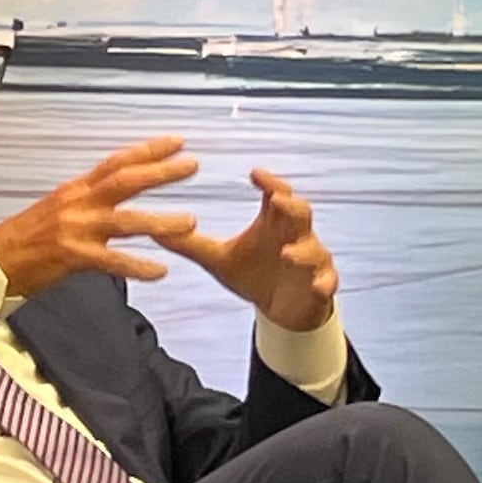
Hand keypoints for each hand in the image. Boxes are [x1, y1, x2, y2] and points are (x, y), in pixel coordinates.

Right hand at [0, 138, 200, 299]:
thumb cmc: (23, 240)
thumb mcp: (55, 210)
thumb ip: (84, 201)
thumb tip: (113, 194)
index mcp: (74, 191)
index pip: (115, 163)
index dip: (148, 151)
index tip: (177, 142)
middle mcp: (77, 204)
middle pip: (125, 182)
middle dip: (160, 173)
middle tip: (191, 165)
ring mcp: (74, 229)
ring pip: (126, 222)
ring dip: (161, 221)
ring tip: (191, 222)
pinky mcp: (71, 256)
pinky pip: (111, 261)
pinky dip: (137, 266)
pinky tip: (160, 271)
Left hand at [148, 167, 337, 328]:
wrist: (281, 308)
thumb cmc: (254, 274)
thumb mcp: (218, 259)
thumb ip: (189, 244)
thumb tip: (153, 230)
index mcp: (272, 222)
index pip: (275, 194)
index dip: (269, 183)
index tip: (254, 173)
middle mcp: (295, 235)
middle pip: (300, 212)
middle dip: (291, 206)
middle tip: (277, 200)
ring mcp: (311, 260)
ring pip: (315, 248)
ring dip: (303, 250)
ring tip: (287, 254)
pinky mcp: (319, 285)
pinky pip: (328, 281)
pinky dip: (325, 282)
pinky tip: (319, 285)